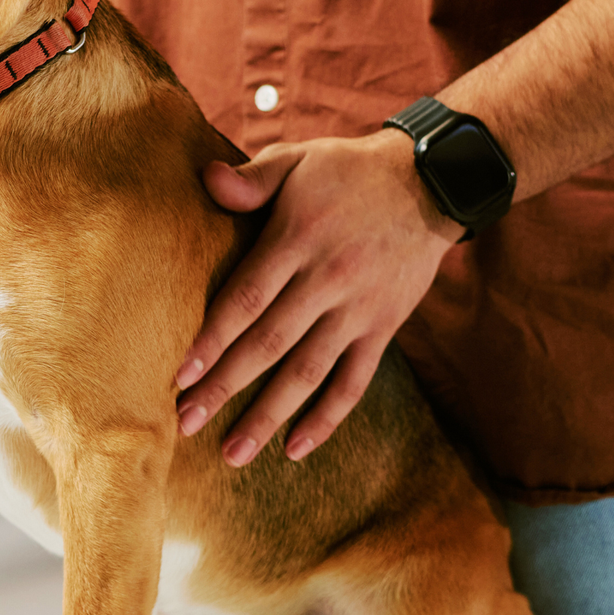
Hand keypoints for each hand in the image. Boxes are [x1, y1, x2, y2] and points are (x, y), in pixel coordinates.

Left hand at [176, 131, 461, 465]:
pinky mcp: (385, 327)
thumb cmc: (348, 171)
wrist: (433, 181)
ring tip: (233, 453)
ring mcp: (359, 309)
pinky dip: (327, 418)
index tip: (180, 375)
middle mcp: (328, 280)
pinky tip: (295, 449)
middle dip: (225, 388)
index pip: (247, 298)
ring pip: (308, 373)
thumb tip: (205, 178)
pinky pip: (354, 382)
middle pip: (268, 345)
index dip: (212, 339)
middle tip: (186, 423)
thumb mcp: (298, 161)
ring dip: (268, 417)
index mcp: (298, 239)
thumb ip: (251, 180)